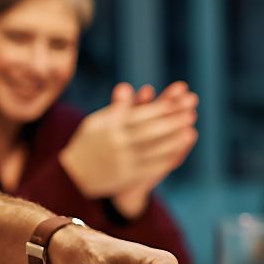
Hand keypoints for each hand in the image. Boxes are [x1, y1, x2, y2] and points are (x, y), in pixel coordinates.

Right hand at [60, 82, 199, 202]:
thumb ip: (116, 108)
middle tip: (191, 112)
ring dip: (174, 140)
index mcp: (110, 127)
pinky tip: (179, 151)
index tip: (176, 100)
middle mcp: (117, 144)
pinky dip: (166, 158)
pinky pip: (150, 166)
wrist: (72, 176)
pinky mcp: (127, 176)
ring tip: (191, 130)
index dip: (159, 108)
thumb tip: (127, 87)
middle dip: (172, 122)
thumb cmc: (87, 143)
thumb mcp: (97, 123)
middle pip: (150, 131)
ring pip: (153, 149)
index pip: (139, 115)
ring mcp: (123, 161)